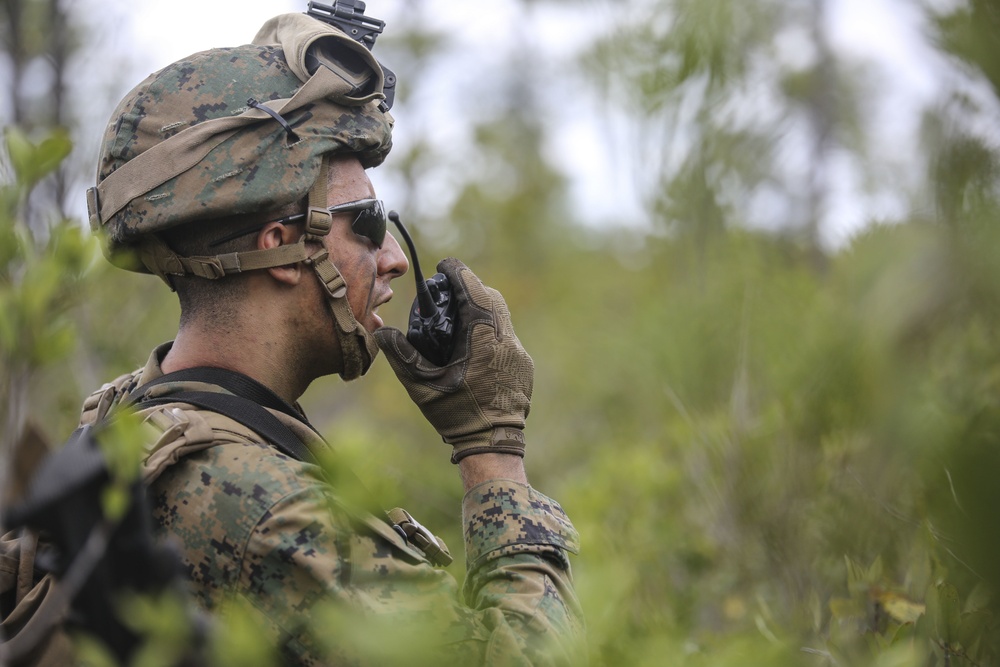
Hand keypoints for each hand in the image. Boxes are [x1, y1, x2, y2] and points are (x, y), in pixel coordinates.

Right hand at [374, 258, 532, 462]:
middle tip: (449, 290)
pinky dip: (490, 330)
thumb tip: (382, 332)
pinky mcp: (522, 365)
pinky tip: (473, 346)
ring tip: (459, 315)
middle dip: (471, 287)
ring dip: (482, 308)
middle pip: (491, 297)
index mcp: (482, 338)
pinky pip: (506, 336)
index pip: (473, 290)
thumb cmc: (456, 416)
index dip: (458, 272)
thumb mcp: (422, 387)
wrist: (493, 445)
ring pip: (502, 316)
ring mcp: (517, 352)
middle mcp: (505, 340)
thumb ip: (402, 356)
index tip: (444, 265)